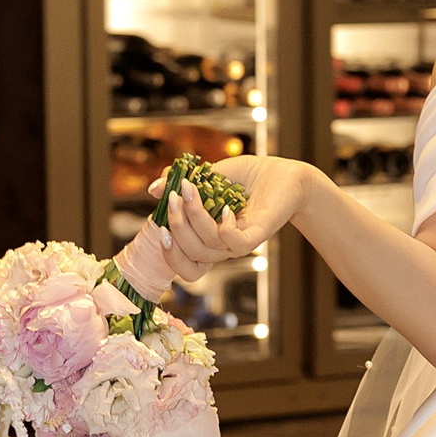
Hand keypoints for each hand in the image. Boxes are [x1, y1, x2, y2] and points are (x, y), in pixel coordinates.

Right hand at [161, 158, 307, 277]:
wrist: (282, 173)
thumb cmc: (246, 176)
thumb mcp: (207, 176)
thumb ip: (181, 182)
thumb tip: (153, 190)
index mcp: (208, 237)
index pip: (185, 263)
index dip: (169, 252)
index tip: (159, 226)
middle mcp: (223, 245)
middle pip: (192, 253)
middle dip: (177, 225)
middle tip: (174, 195)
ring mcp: (239, 241)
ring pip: (208, 245)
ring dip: (194, 216)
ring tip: (190, 189)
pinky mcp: (257, 235)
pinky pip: (235, 242)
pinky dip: (225, 227)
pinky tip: (225, 208)